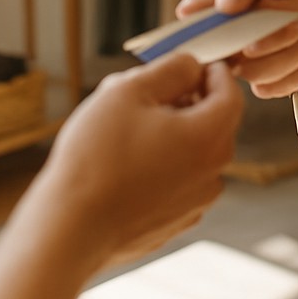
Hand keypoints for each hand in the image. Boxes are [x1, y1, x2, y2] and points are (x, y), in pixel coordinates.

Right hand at [38, 53, 243, 267]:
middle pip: (212, 121)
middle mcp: (214, 171)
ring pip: (193, 151)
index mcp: (211, 136)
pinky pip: (179, 180)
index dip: (211, 73)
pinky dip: (162, 165)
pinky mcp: (176, 222)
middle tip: (146, 93)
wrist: (67, 233)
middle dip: (184, 101)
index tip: (189, 66)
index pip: (230, 92)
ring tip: (126, 128)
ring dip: (170, 133)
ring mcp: (196, 201)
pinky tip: (125, 164)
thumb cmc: (96, 160)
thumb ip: (171, 69)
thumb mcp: (130, 91)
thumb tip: (192, 65)